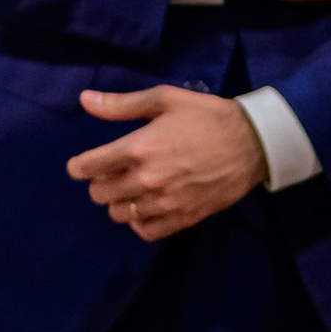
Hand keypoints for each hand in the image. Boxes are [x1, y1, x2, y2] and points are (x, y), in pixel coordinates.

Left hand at [68, 86, 266, 240]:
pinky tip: (144, 208)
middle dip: (99, 183)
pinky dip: (139, 222)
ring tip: (129, 189)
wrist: (251, 143)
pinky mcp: (184, 218)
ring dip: (118, 202)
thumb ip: (121, 105)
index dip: (79, 167)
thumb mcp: (163, 99)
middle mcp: (147, 179)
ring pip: (120, 215)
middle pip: (101, 194)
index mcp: (139, 148)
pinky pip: (147, 231)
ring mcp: (166, 202)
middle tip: (110, 173)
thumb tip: (85, 100)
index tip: (81, 165)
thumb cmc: (205, 116)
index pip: (90, 167)